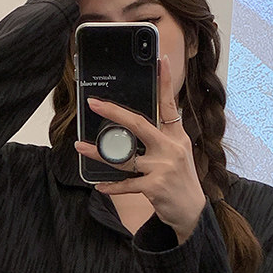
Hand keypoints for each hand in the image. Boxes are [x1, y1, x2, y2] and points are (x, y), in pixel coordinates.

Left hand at [75, 55, 206, 243]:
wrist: (192, 212)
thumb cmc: (181, 181)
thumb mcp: (178, 154)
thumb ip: (161, 138)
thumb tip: (134, 125)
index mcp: (177, 137)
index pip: (170, 105)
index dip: (166, 82)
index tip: (163, 60)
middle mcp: (171, 149)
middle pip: (139, 125)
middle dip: (114, 113)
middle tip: (94, 104)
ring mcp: (163, 168)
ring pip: (124, 157)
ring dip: (99, 153)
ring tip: (81, 147)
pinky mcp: (154, 187)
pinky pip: (126, 184)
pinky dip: (112, 186)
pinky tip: (100, 186)